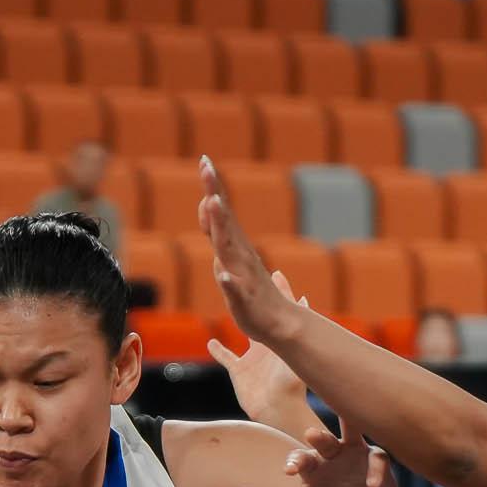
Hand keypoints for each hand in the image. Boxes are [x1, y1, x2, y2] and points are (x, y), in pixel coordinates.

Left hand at [197, 157, 303, 345]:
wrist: (281, 326)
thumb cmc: (253, 296)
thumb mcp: (230, 260)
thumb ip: (219, 234)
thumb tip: (209, 206)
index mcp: (235, 248)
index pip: (219, 214)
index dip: (212, 188)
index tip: (205, 161)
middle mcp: (239, 256)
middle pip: (223, 221)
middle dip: (214, 193)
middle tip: (206, 166)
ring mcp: (243, 276)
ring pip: (228, 248)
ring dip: (221, 226)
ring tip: (213, 203)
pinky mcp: (245, 300)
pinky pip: (235, 289)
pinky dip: (228, 281)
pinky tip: (221, 273)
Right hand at [207, 271, 309, 420]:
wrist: (279, 410)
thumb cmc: (291, 382)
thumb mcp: (292, 349)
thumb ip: (294, 324)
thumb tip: (303, 297)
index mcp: (278, 338)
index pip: (277, 309)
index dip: (277, 291)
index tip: (275, 272)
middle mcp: (265, 345)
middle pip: (258, 318)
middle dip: (254, 302)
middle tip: (247, 282)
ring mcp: (252, 359)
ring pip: (242, 335)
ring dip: (236, 323)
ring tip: (229, 308)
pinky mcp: (239, 372)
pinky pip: (226, 358)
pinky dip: (218, 351)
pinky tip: (211, 343)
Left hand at [230, 412, 398, 486]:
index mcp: (312, 465)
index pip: (300, 457)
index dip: (295, 460)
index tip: (289, 470)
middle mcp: (331, 454)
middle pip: (323, 440)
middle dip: (318, 438)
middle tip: (311, 435)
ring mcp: (355, 454)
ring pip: (351, 433)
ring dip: (347, 428)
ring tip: (344, 428)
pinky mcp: (377, 461)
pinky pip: (378, 459)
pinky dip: (375, 470)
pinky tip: (370, 484)